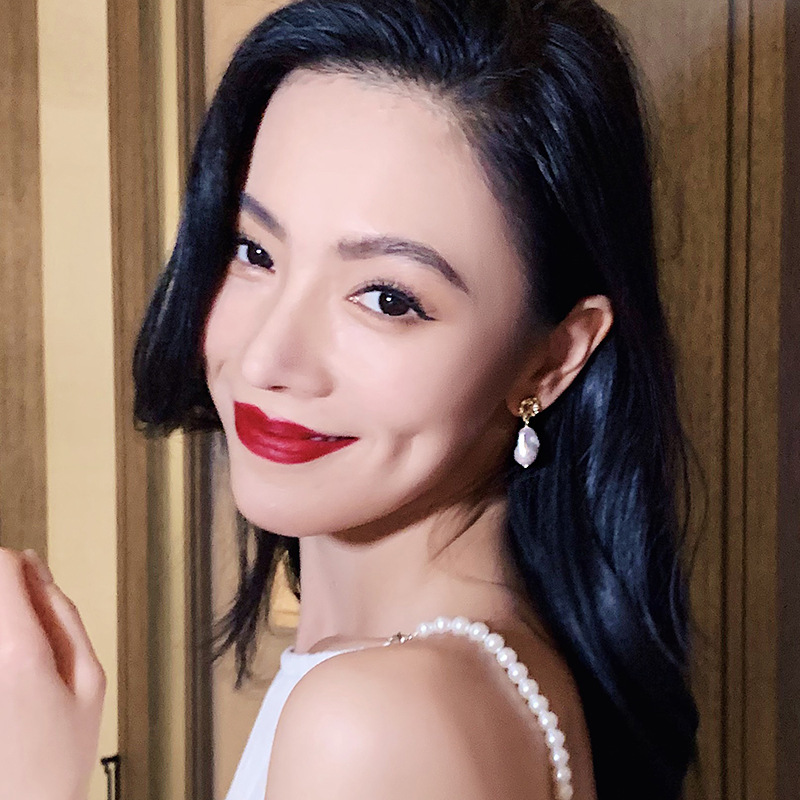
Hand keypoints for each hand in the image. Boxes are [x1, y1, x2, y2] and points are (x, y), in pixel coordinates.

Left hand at [0, 547, 105, 799]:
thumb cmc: (57, 760)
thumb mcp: (90, 681)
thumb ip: (63, 616)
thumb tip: (36, 570)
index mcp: (18, 650)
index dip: (18, 568)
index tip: (31, 584)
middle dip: (8, 600)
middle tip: (29, 635)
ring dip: (2, 626)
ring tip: (15, 667)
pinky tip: (9, 689)